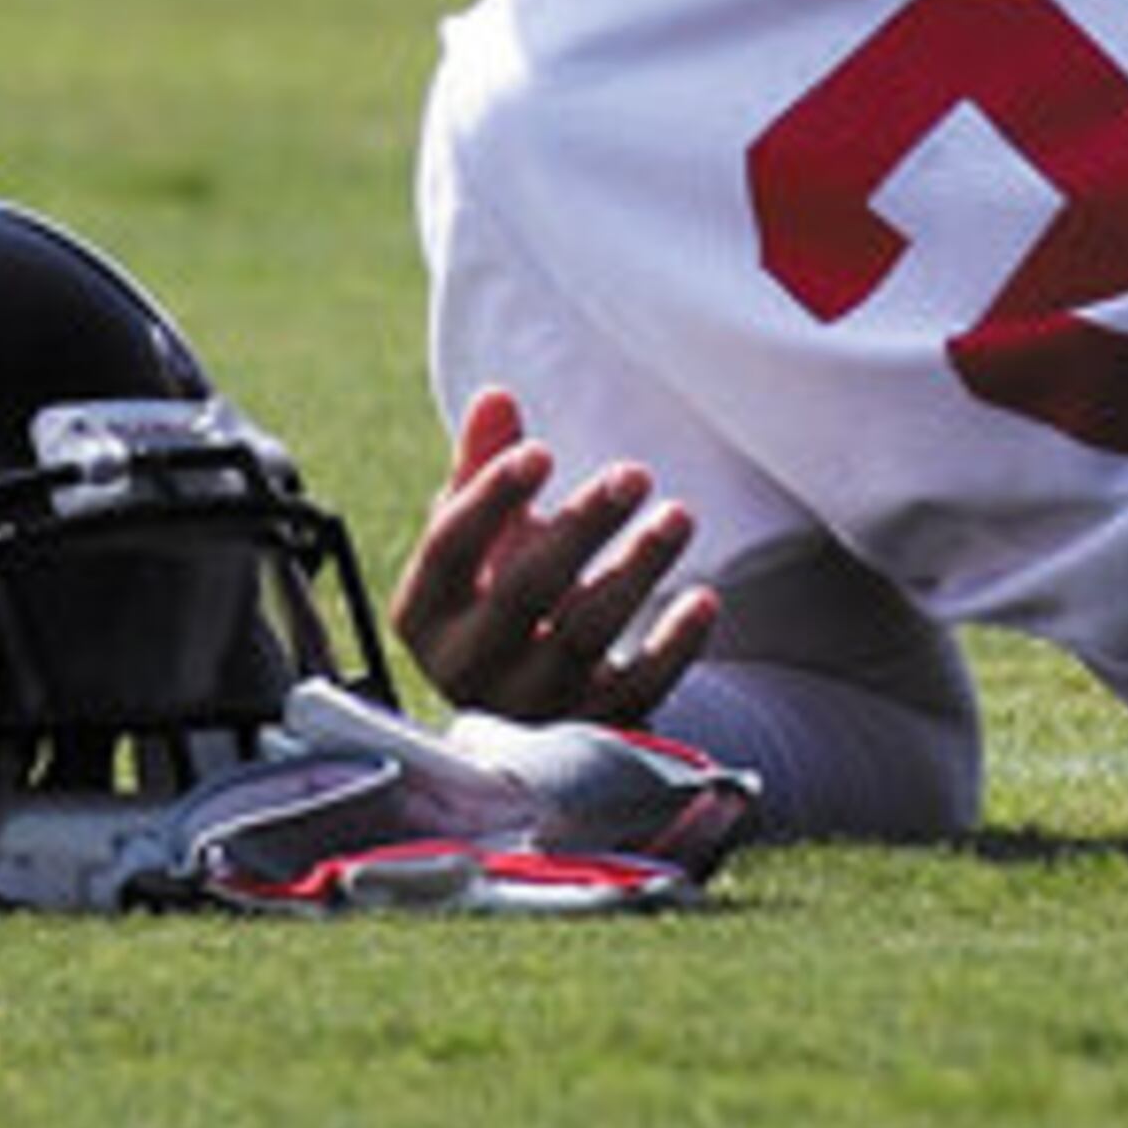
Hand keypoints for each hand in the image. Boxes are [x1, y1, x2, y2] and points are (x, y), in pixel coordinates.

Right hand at [389, 388, 718, 724]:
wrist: (534, 706)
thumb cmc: (501, 597)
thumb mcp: (486, 539)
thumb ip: (485, 468)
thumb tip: (496, 398)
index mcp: (424, 612)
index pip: (449, 549)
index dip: (491, 497)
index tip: (542, 450)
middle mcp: (467, 665)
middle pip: (524, 590)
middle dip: (582, 527)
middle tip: (634, 473)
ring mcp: (530, 706)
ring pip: (585, 636)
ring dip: (637, 570)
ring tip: (680, 515)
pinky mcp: (589, 729)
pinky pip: (637, 691)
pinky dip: (673, 646)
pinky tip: (704, 598)